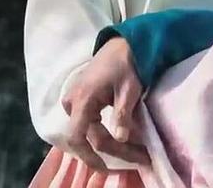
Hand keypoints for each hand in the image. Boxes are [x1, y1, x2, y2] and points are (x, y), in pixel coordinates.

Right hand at [60, 37, 149, 171]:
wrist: (122, 44)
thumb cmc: (127, 64)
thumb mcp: (130, 89)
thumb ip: (123, 114)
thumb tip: (120, 138)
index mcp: (82, 100)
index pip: (78, 137)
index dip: (90, 156)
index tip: (105, 168)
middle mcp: (72, 103)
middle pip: (88, 137)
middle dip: (112, 150)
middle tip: (140, 157)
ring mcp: (74, 101)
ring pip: (88, 132)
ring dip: (108, 144)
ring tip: (134, 152)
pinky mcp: (80, 101)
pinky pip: (88, 124)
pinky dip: (103, 133)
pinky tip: (121, 140)